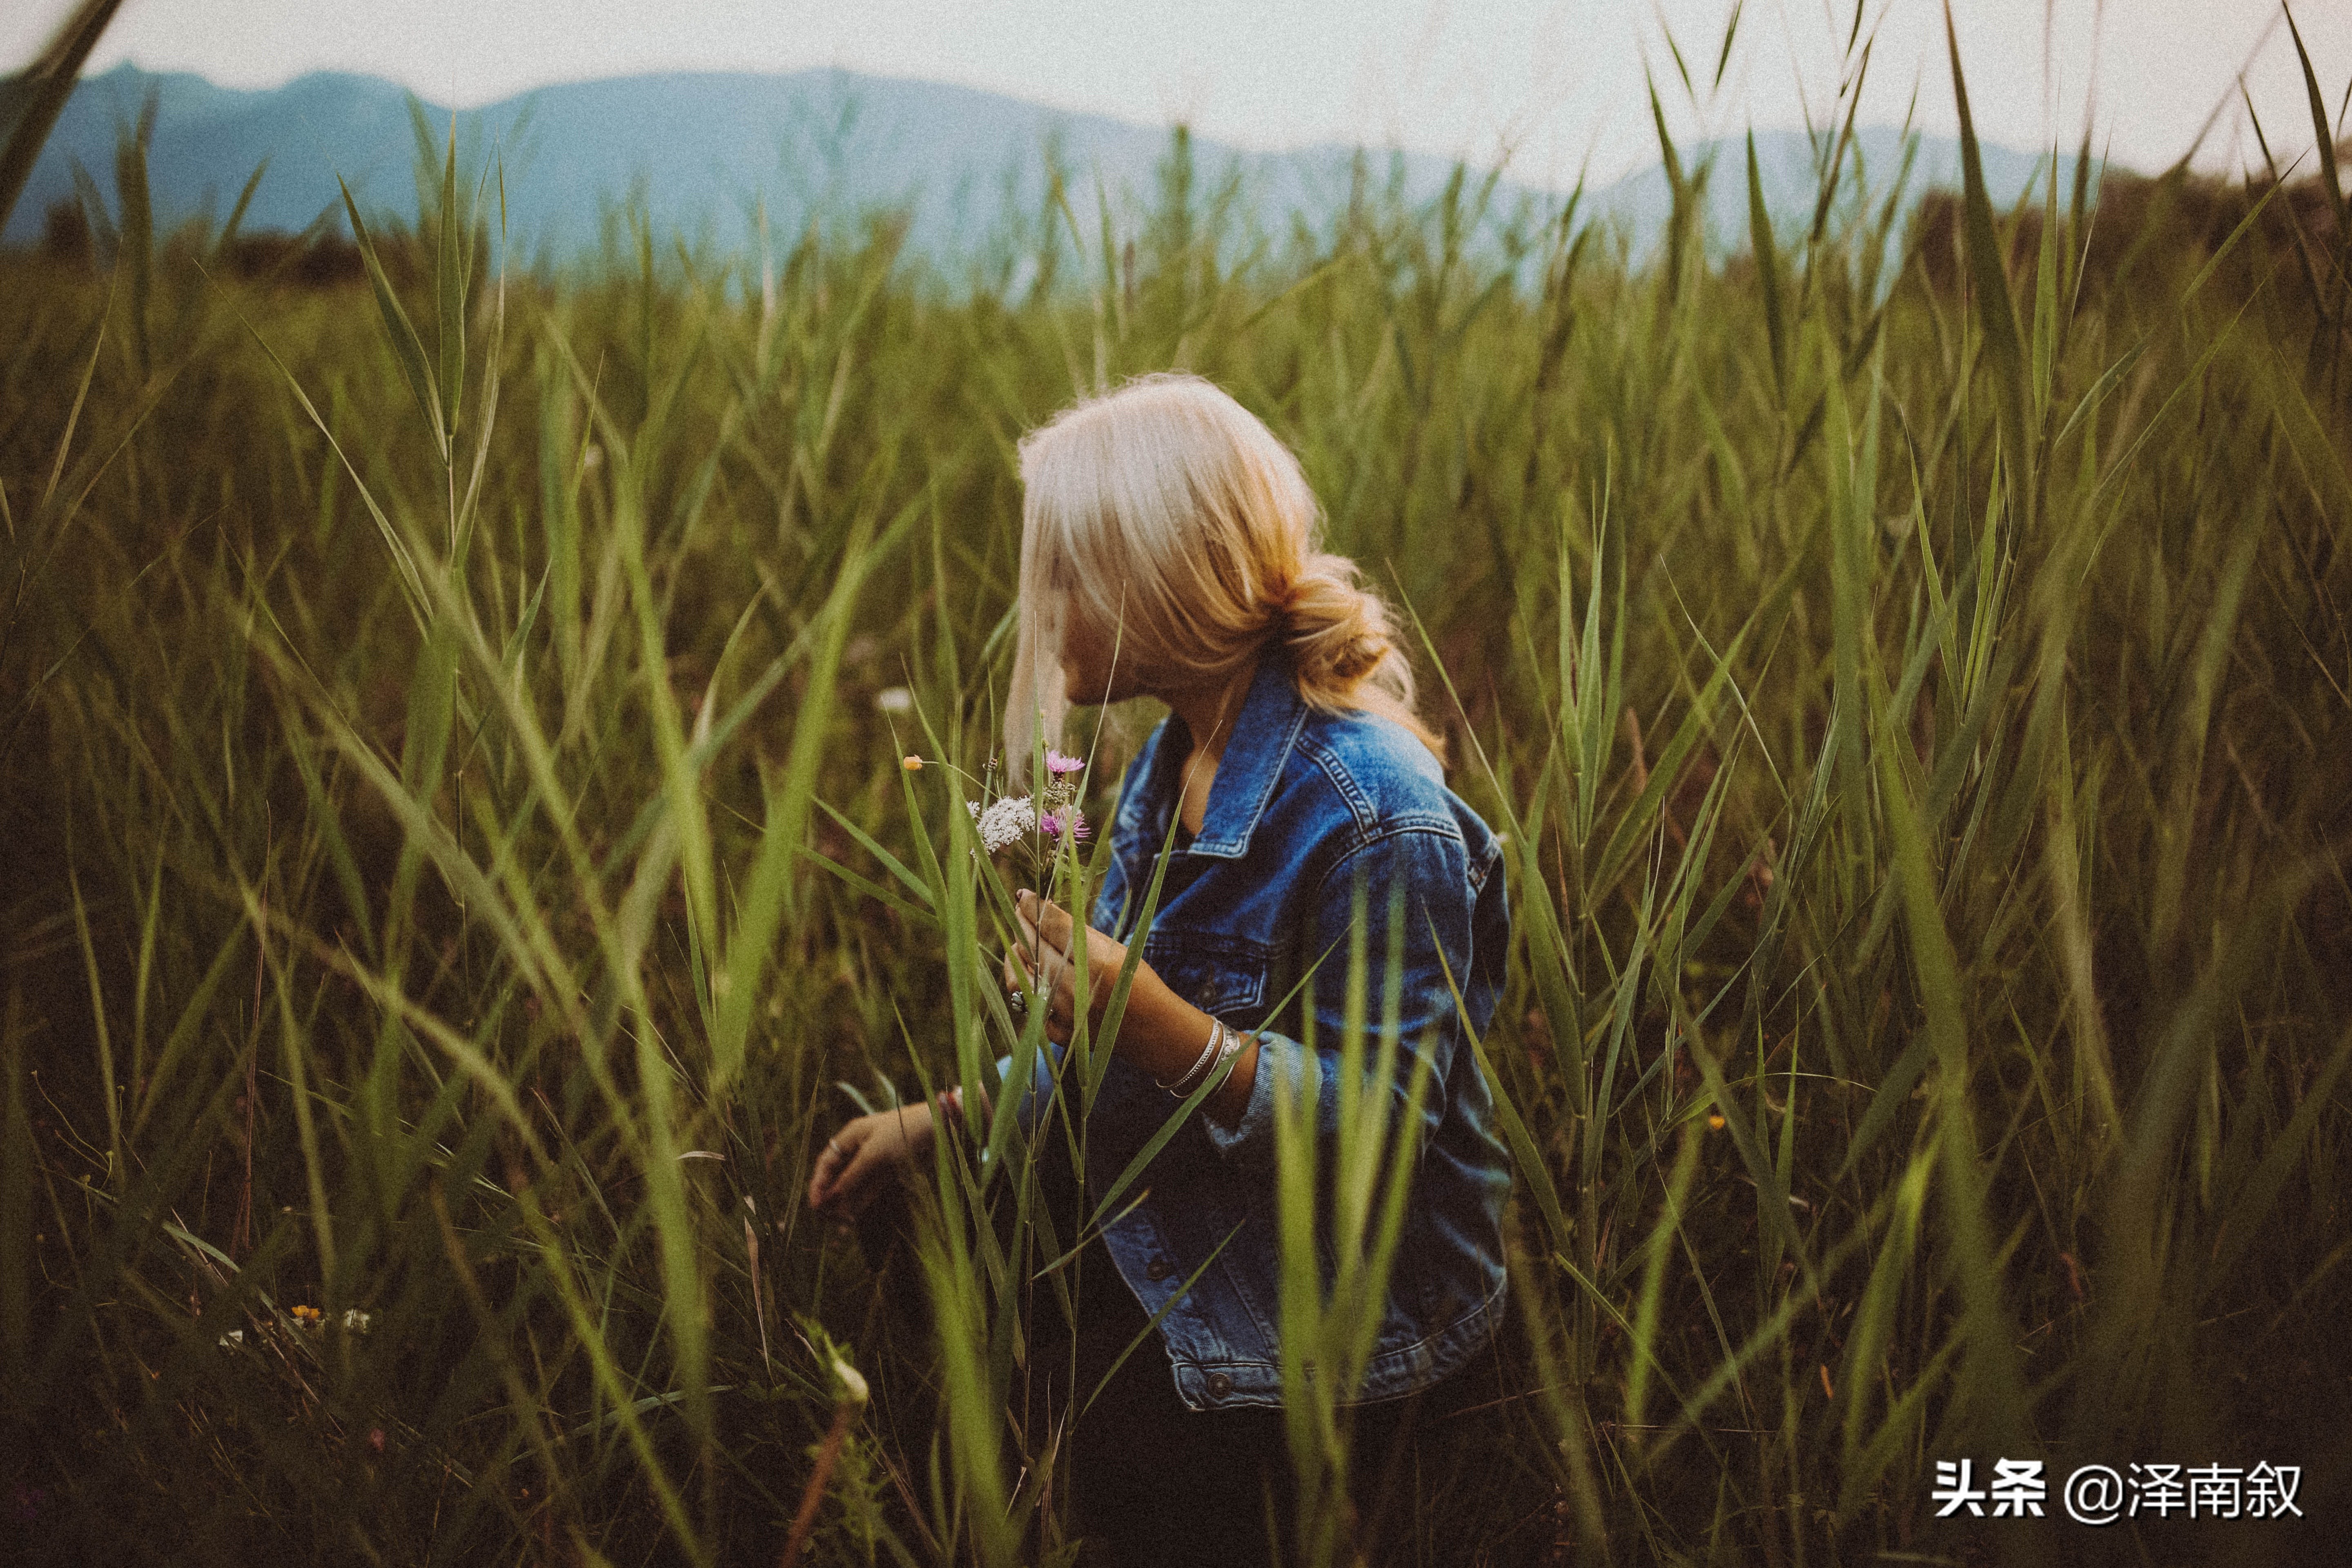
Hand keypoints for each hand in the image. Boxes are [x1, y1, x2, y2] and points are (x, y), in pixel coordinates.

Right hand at [806, 1101, 934, 1218]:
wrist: (937, 1128)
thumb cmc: (902, 1133)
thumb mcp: (873, 1155)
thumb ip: (852, 1176)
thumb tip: (832, 1196)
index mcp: (851, 1136)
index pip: (827, 1161)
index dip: (818, 1183)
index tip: (815, 1205)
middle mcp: (860, 1147)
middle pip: (838, 1174)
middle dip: (830, 1195)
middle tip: (826, 1217)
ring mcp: (874, 1159)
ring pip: (853, 1183)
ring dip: (845, 1201)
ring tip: (840, 1222)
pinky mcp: (889, 1169)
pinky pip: (869, 1187)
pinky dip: (862, 1200)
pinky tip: (854, 1214)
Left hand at [1003, 888, 1127, 1045]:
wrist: (1152, 1031)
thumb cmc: (1136, 981)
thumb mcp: (1115, 949)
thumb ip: (1078, 932)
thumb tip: (1042, 910)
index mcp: (1098, 963)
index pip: (1054, 928)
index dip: (1035, 909)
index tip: (1023, 895)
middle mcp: (1077, 990)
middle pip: (1035, 949)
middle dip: (1023, 925)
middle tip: (1020, 911)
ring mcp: (1064, 1015)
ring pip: (1023, 976)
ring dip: (1018, 953)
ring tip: (1021, 940)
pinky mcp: (1057, 1033)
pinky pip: (1028, 1003)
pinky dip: (1025, 983)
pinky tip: (1030, 970)